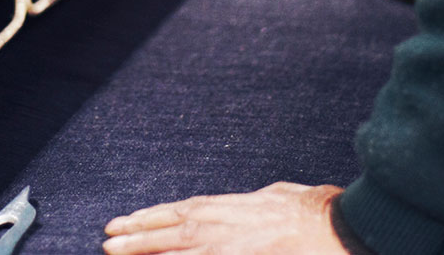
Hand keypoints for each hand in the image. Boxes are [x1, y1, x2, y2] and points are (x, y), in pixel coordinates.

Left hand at [103, 181, 346, 253]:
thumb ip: (251, 205)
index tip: (127, 220)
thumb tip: (249, 203)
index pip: (182, 211)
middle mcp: (224, 224)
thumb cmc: (313, 210)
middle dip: (137, 234)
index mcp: (232, 207)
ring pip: (177, 248)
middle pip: (171, 229)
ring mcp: (229, 245)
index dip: (152, 216)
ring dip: (143, 250)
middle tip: (107, 238)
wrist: (336, 224)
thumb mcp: (275, 195)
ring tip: (114, 250)